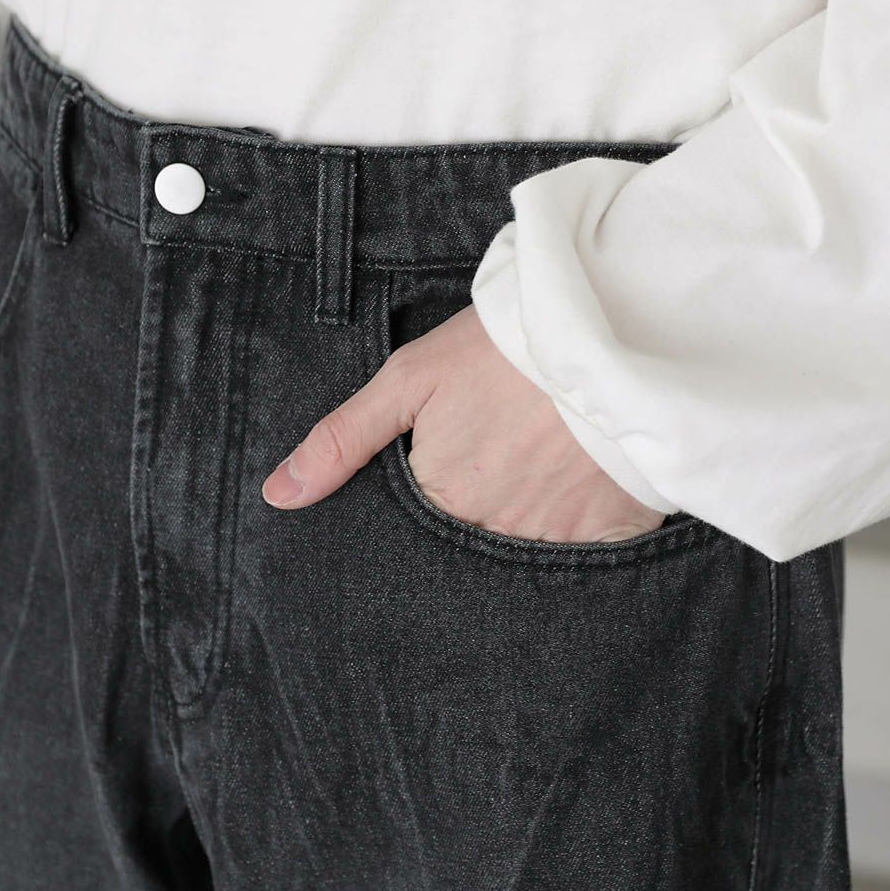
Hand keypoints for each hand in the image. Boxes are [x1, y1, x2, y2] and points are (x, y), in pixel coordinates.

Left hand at [262, 305, 664, 542]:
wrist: (603, 328)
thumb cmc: (499, 349)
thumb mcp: (409, 380)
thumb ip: (343, 441)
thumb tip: (278, 495)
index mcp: (442, 501)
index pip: (417, 541)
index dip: (429, 517)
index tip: (448, 490)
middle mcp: (493, 534)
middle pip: (472, 555)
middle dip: (475, 531)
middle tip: (495, 485)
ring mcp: (555, 538)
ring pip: (525, 562)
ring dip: (524, 537)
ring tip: (534, 491)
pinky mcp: (611, 532)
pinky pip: (588, 562)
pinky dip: (579, 545)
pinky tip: (578, 508)